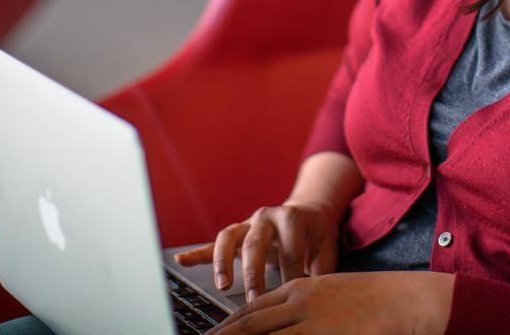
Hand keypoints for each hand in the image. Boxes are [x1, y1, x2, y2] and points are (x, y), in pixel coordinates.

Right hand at [174, 202, 341, 300]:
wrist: (308, 211)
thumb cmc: (317, 232)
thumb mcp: (327, 245)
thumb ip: (322, 267)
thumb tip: (315, 291)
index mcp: (291, 217)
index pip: (288, 248)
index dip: (290, 274)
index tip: (291, 296)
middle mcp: (266, 216)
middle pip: (255, 243)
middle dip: (254, 273)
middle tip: (255, 299)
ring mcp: (248, 223)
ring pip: (229, 238)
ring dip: (223, 262)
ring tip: (222, 285)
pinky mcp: (236, 232)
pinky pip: (214, 242)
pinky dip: (198, 252)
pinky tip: (182, 261)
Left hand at [212, 271, 453, 334]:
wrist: (406, 299)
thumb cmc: (375, 301)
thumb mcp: (333, 298)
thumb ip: (307, 309)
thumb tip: (287, 326)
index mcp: (300, 288)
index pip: (252, 308)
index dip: (228, 324)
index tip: (211, 334)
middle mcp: (298, 300)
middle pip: (248, 321)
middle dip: (221, 334)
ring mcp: (309, 319)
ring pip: (258, 333)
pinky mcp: (322, 332)